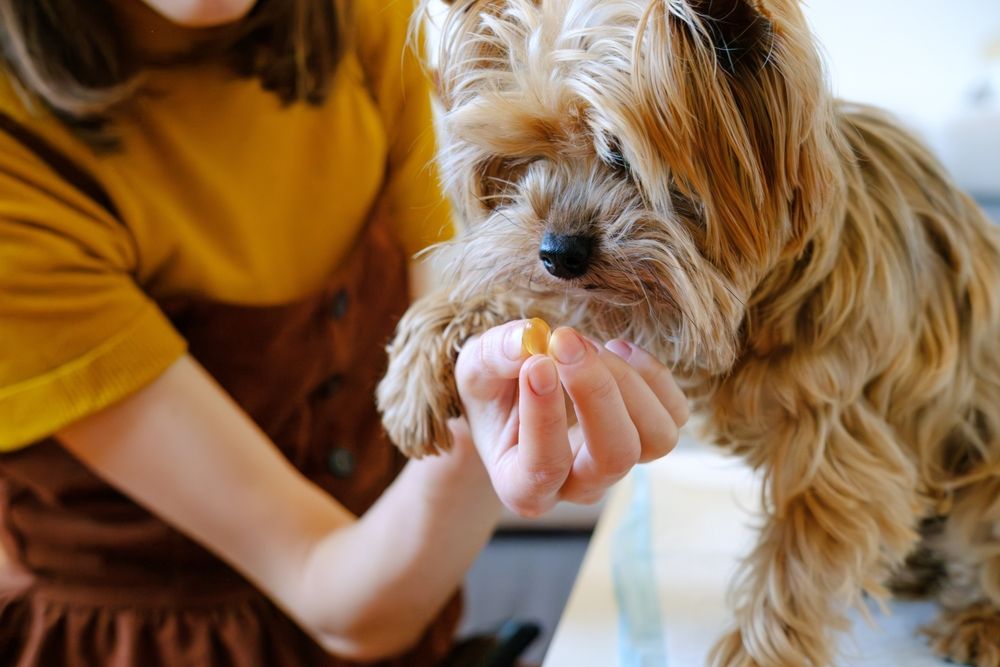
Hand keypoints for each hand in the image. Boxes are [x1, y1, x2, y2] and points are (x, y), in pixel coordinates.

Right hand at [454, 321, 688, 515]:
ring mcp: (618, 464)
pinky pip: (673, 414)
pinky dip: (652, 375)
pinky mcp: (648, 437)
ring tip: (589, 345)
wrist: (513, 397)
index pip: (543, 468)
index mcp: (523, 486)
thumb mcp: (475, 371)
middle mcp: (577, 486)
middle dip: (597, 394)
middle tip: (567, 341)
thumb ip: (493, 357)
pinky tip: (615, 348)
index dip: (545, 418)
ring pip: (655, 440)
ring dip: (627, 382)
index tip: (537, 363)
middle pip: (613, 459)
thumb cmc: (491, 391)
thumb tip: (527, 340)